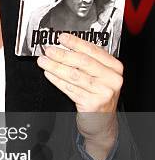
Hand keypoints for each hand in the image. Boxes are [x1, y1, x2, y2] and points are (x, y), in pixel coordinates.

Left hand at [37, 33, 122, 159]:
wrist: (102, 121)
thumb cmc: (98, 95)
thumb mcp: (99, 76)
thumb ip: (87, 62)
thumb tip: (65, 47)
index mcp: (114, 67)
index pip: (93, 50)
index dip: (76, 43)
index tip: (62, 38)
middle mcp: (112, 79)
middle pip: (83, 62)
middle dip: (62, 55)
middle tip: (49, 50)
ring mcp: (104, 92)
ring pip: (74, 75)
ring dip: (56, 67)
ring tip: (44, 61)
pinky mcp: (92, 103)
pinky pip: (70, 88)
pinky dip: (57, 80)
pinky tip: (49, 74)